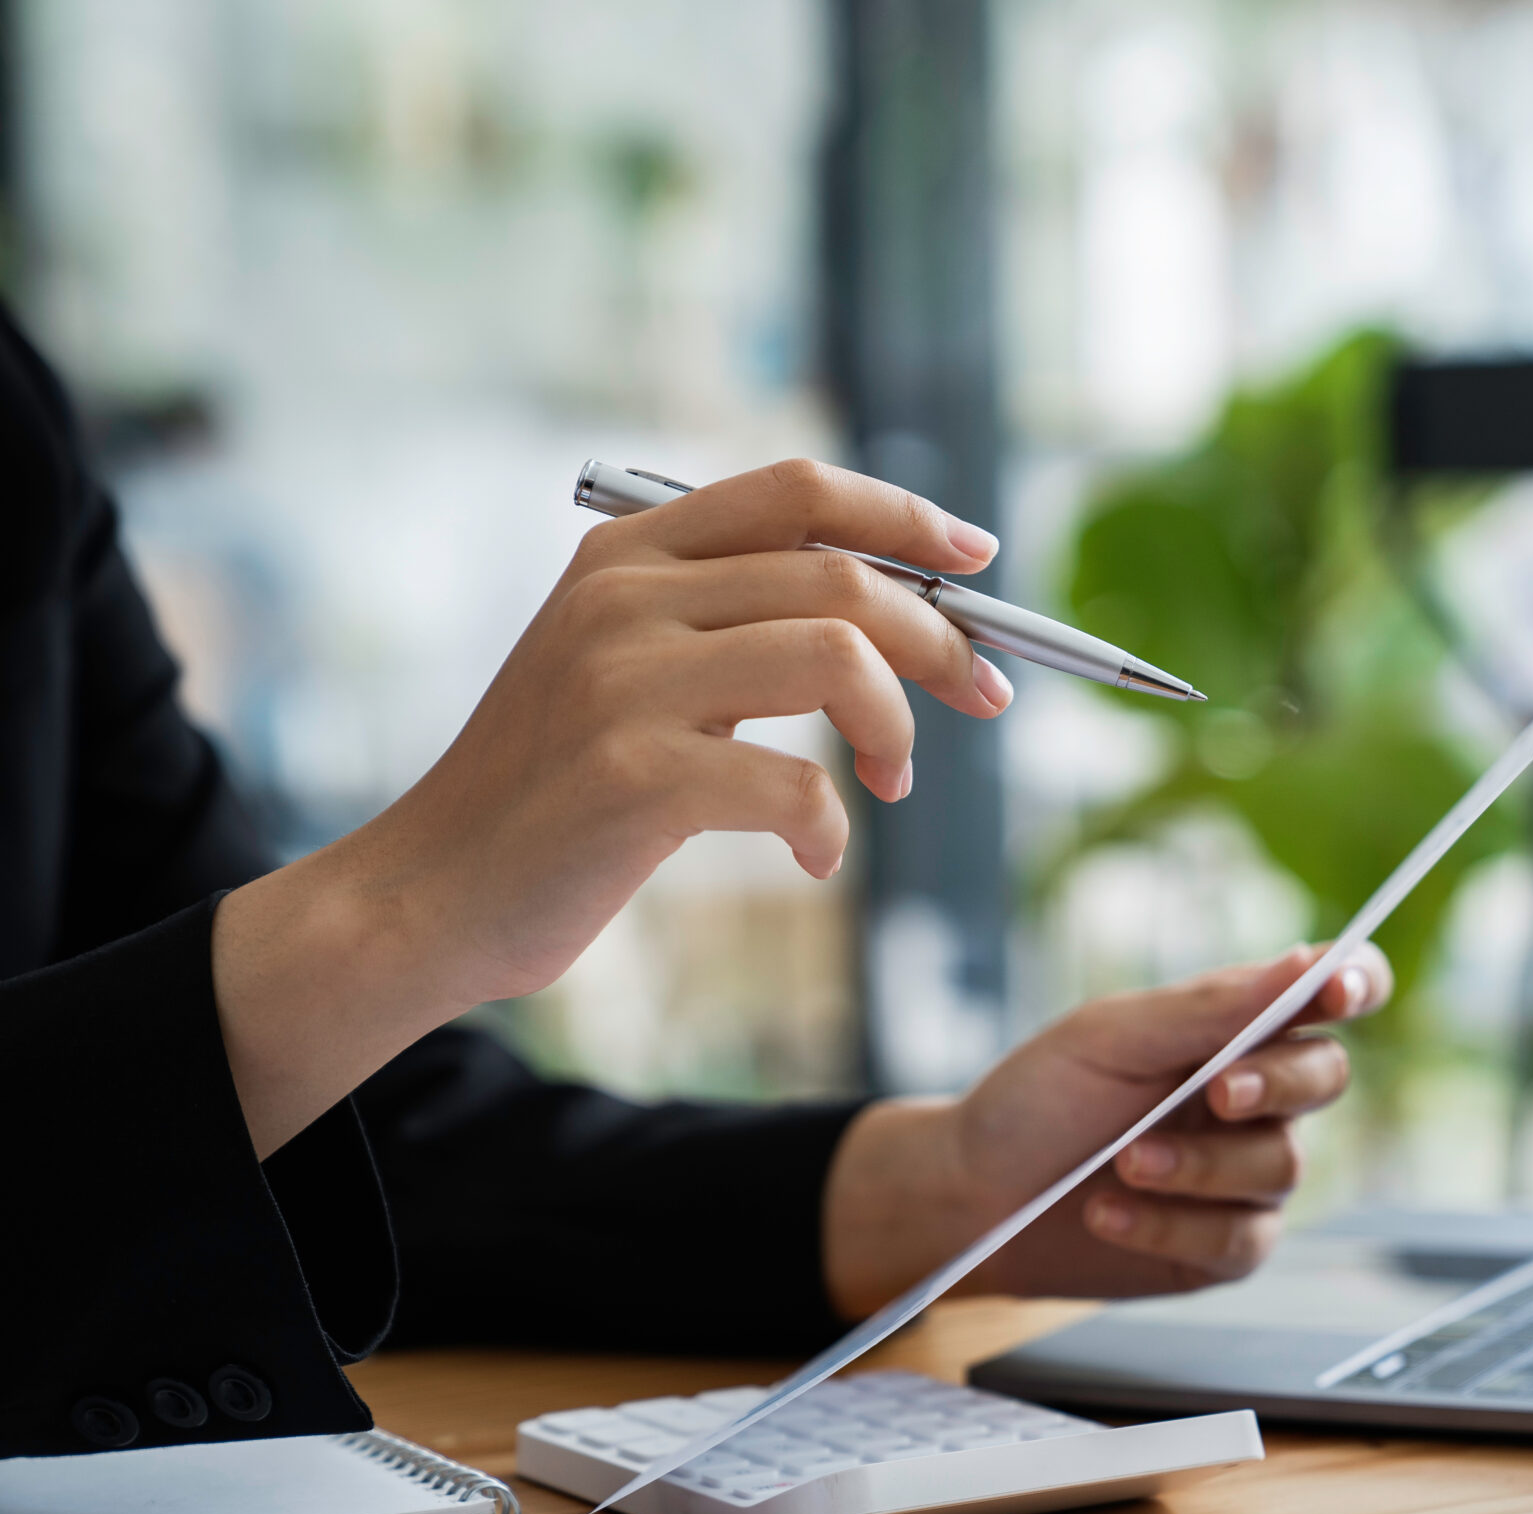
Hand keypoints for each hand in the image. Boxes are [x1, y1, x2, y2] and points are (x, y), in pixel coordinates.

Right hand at [215, 459, 1007, 1155]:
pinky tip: (813, 856)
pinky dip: (832, 826)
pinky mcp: (634, 776)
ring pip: (839, 658)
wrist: (432, 892)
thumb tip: (905, 614)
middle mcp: (625, 597)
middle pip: (844, 576)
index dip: (905, 515)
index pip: (797, 489)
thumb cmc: (559, 791)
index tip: (979, 557)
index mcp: (629, 554)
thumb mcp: (629, 668)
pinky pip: (798, 783)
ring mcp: (624, 682)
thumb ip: (732, 621)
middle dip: (944, 639)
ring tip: (890, 782)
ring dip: (898, 728)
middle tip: (985, 698)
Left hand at [821, 942, 1393, 1313]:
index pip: (1328, 992)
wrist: (973, 1196)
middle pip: (1326, 1076)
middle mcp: (1257, 1097)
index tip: (1340, 989)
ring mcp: (1246, 1175)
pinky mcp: (1226, 1247)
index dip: (1355, 982)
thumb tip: (1307, 962)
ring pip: (1282, 1165)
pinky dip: (1171, 1223)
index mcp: (1235, 1026)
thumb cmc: (1038, 1100)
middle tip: (1215, 1092)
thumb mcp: (1110, 1036)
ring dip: (1200, 1164)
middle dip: (1277, 1082)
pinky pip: (1240, 1238)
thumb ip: (1210, 1006)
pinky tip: (1110, 1212)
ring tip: (1122, 1163)